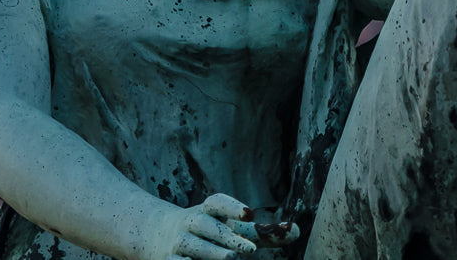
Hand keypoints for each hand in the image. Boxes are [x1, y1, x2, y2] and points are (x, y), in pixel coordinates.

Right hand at [145, 195, 297, 259]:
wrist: (159, 234)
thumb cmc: (208, 232)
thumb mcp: (231, 228)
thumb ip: (262, 233)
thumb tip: (297, 232)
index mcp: (208, 210)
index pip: (217, 202)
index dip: (232, 206)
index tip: (249, 213)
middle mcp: (192, 221)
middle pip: (208, 226)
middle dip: (227, 236)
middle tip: (250, 249)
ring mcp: (179, 241)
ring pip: (194, 246)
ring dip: (211, 252)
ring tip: (231, 257)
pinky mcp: (169, 259)